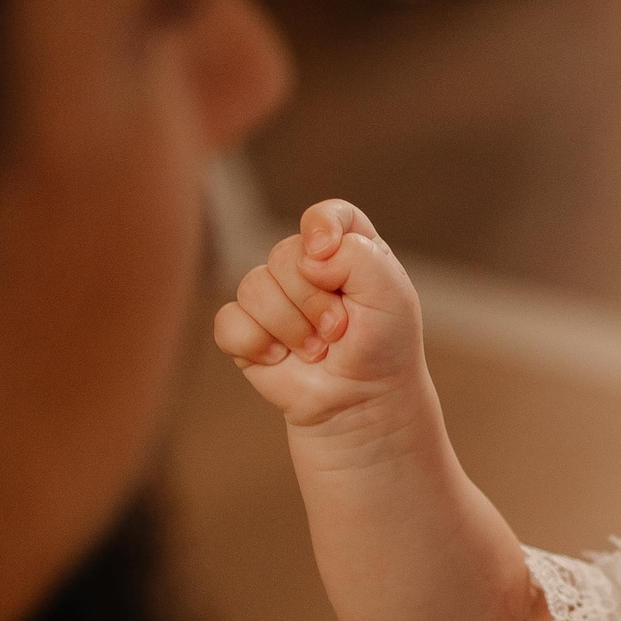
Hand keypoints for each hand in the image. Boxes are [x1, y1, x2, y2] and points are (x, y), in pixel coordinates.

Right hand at [212, 199, 426, 428]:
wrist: (363, 405)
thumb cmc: (383, 348)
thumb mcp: (391, 295)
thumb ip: (357, 256)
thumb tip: (308, 257)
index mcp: (346, 249)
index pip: (326, 215)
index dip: (321, 226)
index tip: (327, 252)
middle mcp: (306, 268)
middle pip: (284, 254)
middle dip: (313, 299)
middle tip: (340, 331)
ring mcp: (274, 299)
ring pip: (253, 287)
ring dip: (291, 327)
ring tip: (318, 351)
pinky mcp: (247, 332)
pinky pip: (229, 322)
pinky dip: (256, 344)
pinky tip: (280, 360)